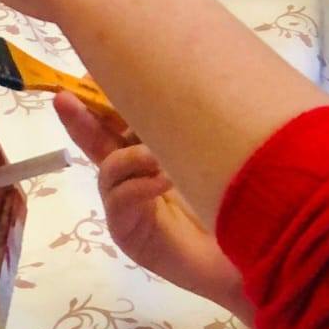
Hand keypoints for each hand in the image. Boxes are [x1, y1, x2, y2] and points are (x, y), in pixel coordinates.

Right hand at [54, 93, 252, 318]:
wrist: (262, 252)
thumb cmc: (244, 198)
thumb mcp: (212, 151)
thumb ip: (187, 126)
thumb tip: (170, 85)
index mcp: (150, 153)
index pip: (116, 120)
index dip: (99, 97)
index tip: (92, 75)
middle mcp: (132, 178)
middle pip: (97, 141)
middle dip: (81, 117)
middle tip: (66, 97)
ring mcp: (128, 208)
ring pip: (109, 170)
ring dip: (131, 156)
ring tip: (161, 156)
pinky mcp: (130, 235)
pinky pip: (122, 201)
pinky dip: (141, 185)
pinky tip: (166, 180)